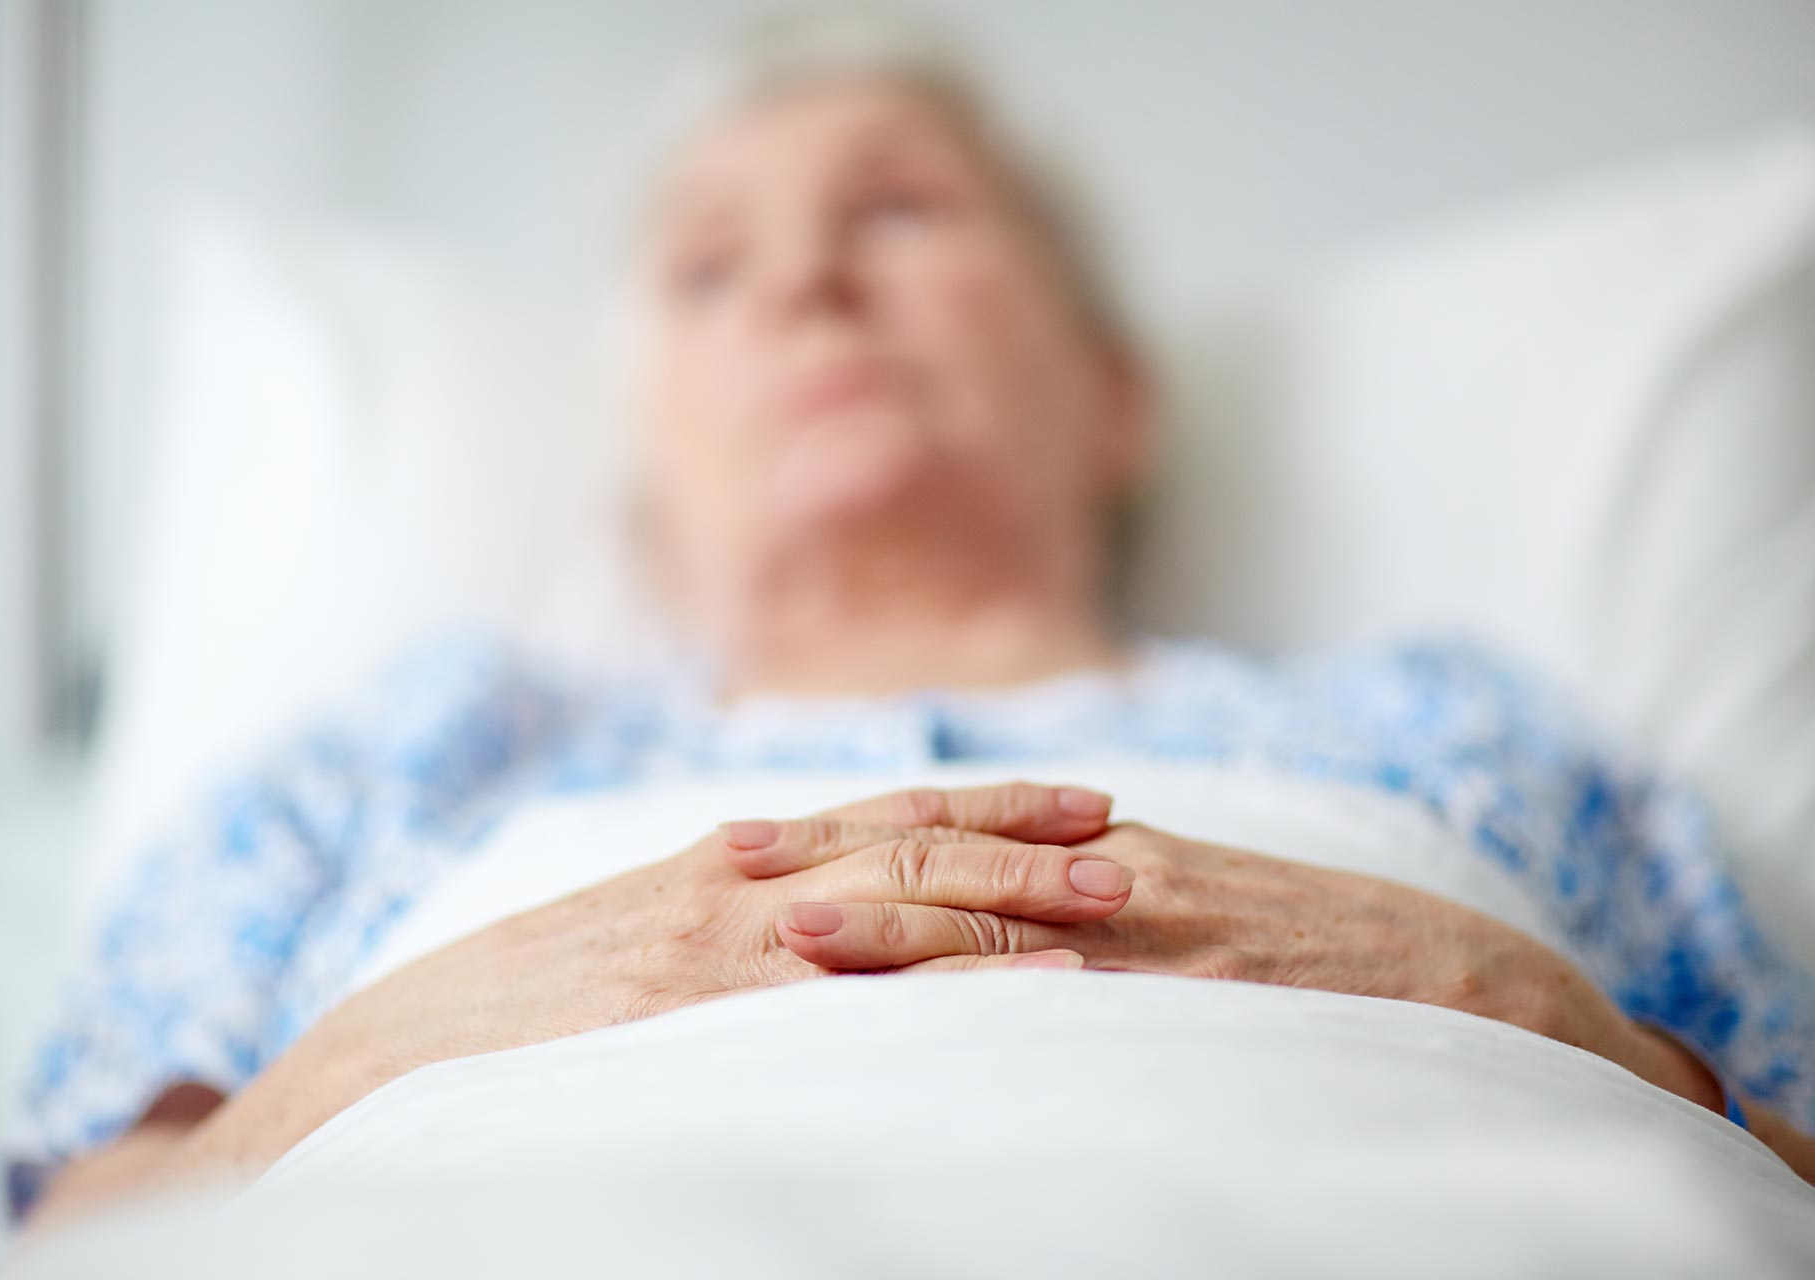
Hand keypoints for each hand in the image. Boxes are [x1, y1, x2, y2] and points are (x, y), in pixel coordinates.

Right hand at [173, 783, 1128, 1175]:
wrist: (387, 1061)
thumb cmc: (509, 1008)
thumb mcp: (625, 933)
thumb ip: (722, 910)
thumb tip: (809, 903)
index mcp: (723, 861)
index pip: (883, 814)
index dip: (990, 806)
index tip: (1083, 803)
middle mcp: (736, 887)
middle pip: (913, 847)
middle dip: (1031, 847)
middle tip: (1140, 846)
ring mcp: (722, 949)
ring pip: (899, 904)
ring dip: (1016, 902)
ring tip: (1120, 903)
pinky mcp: (705, 1014)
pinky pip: (851, 992)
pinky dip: (948, 985)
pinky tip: (1028, 997)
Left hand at [742, 817, 1642, 1068]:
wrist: (1467, 985)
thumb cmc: (1322, 957)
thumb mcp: (1195, 909)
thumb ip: (1091, 906)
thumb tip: (989, 930)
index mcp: (1104, 851)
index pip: (948, 831)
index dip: (841, 836)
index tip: (746, 845)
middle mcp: (1119, 873)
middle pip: (950, 857)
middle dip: (832, 864)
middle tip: (721, 868)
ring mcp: (1162, 928)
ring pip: (1008, 914)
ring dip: (893, 923)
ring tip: (787, 930)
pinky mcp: (1208, 988)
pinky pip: (1093, 989)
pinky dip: (1009, 992)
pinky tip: (938, 1011)